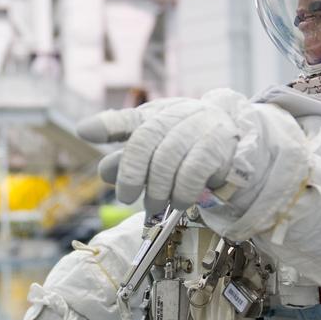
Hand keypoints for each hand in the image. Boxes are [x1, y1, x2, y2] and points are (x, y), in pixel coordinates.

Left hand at [77, 91, 246, 211]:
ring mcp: (198, 126)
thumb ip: (127, 159)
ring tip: (154, 204)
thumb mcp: (155, 150)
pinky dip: (181, 191)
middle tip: (127, 197)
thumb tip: (105, 171)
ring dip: (157, 188)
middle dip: (131, 173)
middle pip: (145, 139)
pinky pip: (194, 170)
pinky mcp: (219, 144)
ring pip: (168, 157)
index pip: (128, 118)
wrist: (236, 143)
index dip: (107, 125)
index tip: (84, 132)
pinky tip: (178, 201)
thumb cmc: (187, 146)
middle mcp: (175, 115)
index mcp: (155, 115)